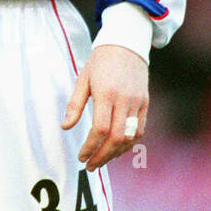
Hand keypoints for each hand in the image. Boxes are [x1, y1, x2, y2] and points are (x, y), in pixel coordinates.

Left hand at [61, 44, 147, 171]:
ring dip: (115, 153)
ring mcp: (137, 102)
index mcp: (106, 94)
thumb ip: (74, 105)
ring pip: (130, 138)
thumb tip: (65, 127)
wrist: (126, 44)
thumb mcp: (82, 79)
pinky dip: (129, 144)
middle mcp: (124, 100)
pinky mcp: (145, 103)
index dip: (90, 147)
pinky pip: (140, 130)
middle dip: (102, 156)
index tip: (81, 156)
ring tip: (101, 159)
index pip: (100, 129)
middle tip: (90, 165)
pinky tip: (117, 149)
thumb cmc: (100, 62)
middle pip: (116, 138)